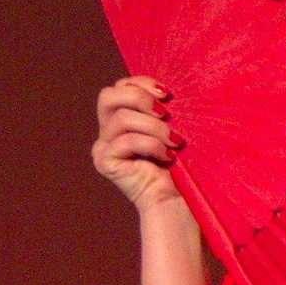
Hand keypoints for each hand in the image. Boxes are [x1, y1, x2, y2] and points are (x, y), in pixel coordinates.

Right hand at [91, 75, 183, 210]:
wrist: (178, 201)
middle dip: (140, 98)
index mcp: (121, 118)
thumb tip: (167, 90)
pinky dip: (151, 144)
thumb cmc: (182, 165)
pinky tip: (167, 156)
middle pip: (108, 95)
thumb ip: (162, 109)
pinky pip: (126, 140)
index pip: (119, 87)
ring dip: (154, 127)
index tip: (168, 94)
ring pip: (122, 118)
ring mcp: (103, 146)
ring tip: (175, 141)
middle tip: (165, 113)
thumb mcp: (172, 129)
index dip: (141, 83)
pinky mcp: (105, 162)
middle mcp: (107, 131)